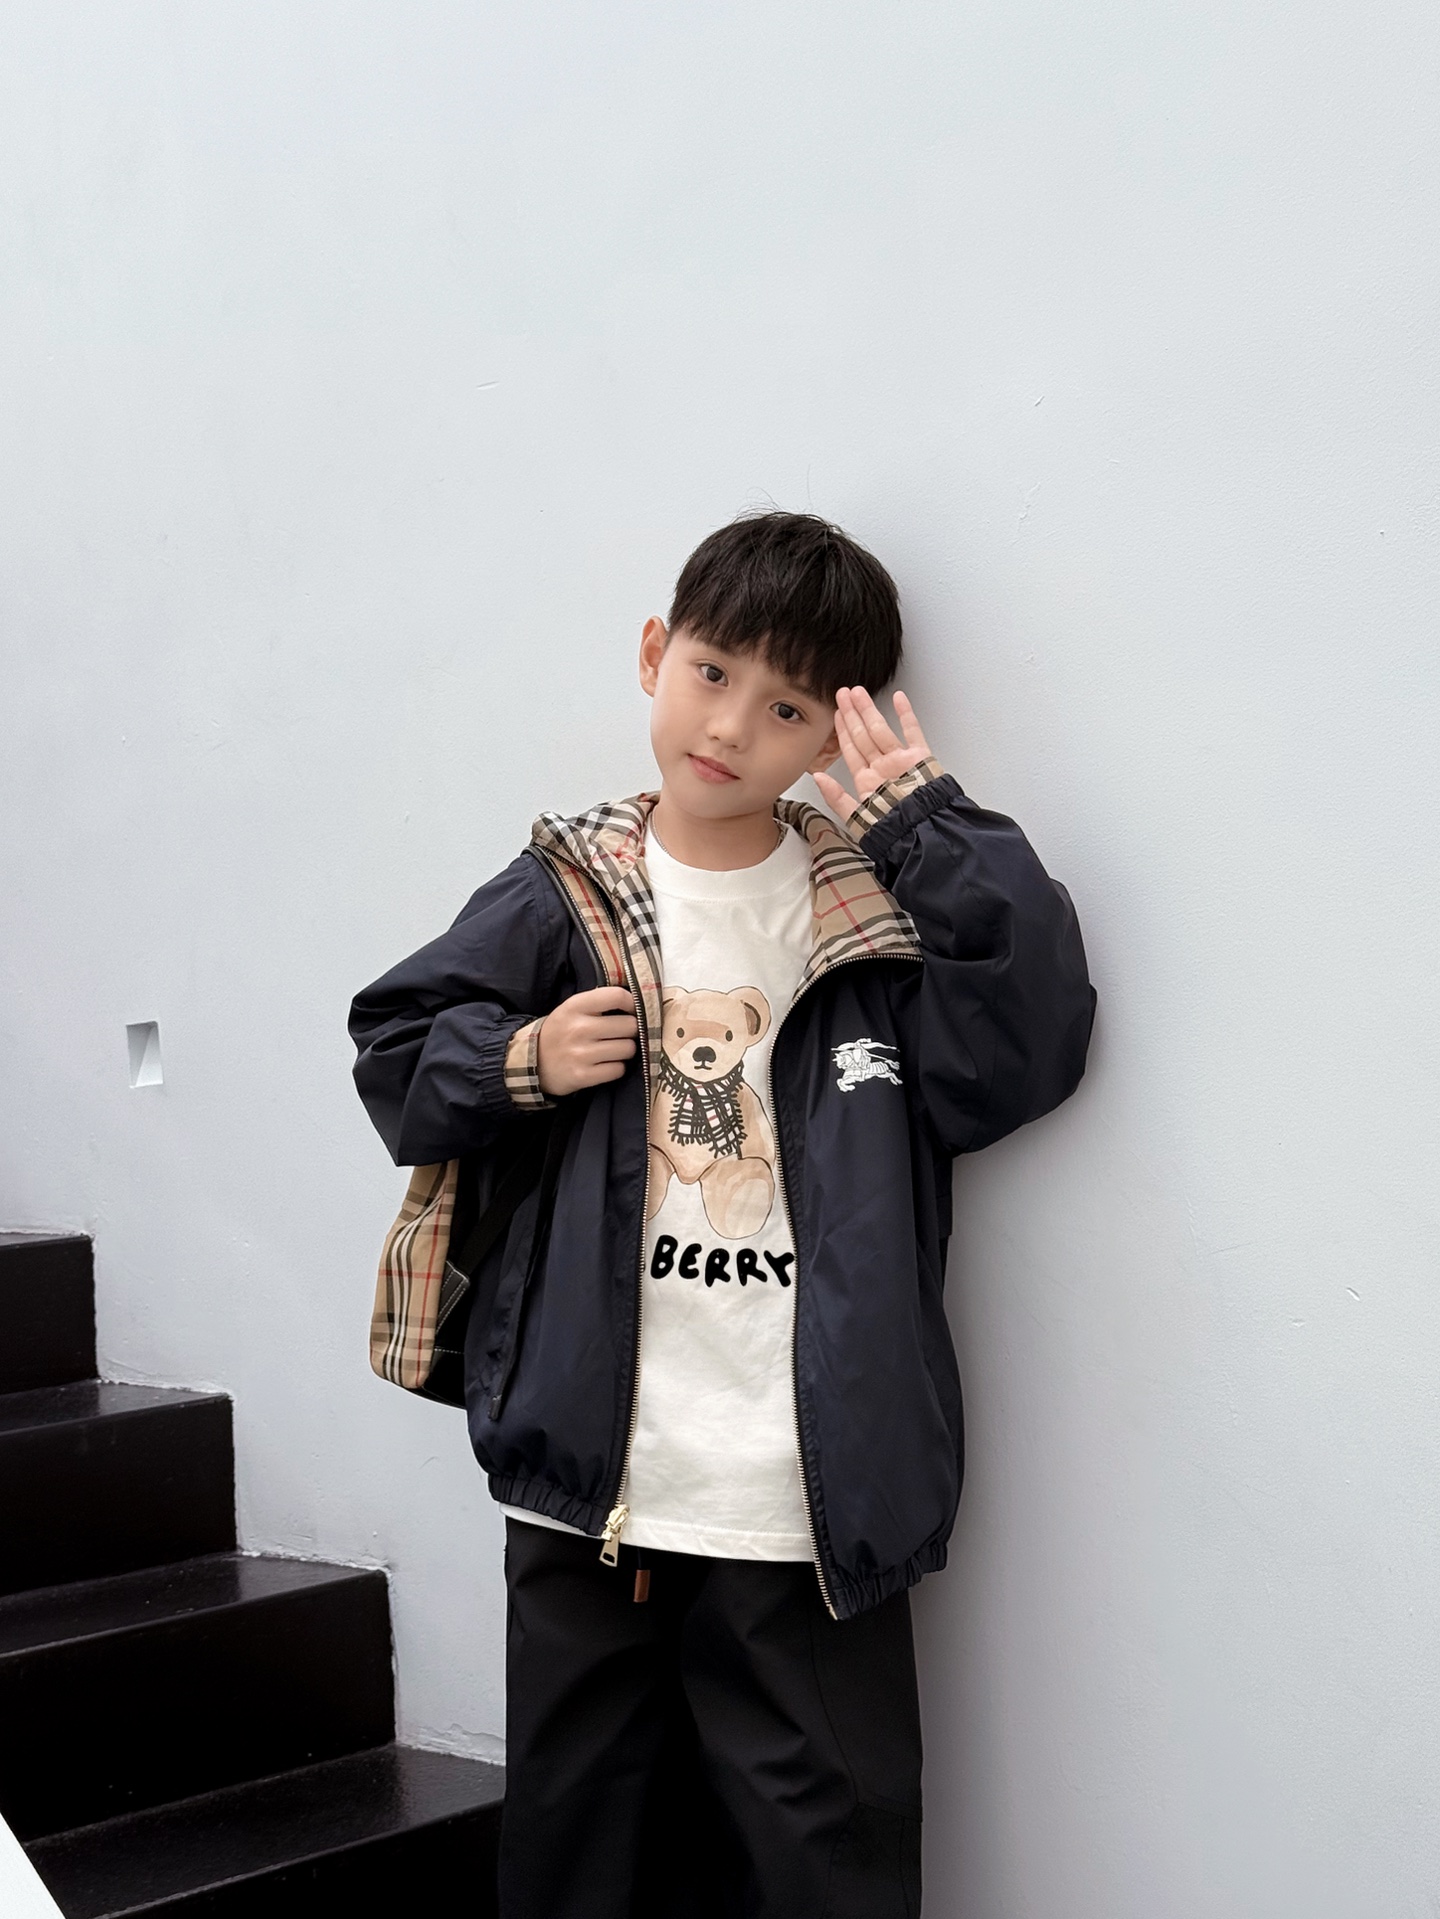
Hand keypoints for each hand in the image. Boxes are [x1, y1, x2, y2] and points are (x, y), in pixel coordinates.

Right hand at [536, 986, 637, 1096]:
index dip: (632, 1003)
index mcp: (575, 1006)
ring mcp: (580, 1054)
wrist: (533, 1063)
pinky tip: (606, 1064)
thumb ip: (599, 1001)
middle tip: (621, 1034)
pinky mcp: (582, 1076)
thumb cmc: (561, 1032)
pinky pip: (618, 1070)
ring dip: (625, 1050)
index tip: (631, 1010)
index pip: (617, 996)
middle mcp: (578, 1029)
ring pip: (628, 1049)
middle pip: (629, 1025)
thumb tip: (637, 1003)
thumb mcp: (572, 1008)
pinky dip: (617, 1068)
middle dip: (630, 1030)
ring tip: (613, 1050)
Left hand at [813, 687, 931, 824]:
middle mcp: (882, 768)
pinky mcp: (921, 758)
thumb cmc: (893, 830)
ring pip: (881, 730)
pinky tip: (899, 698)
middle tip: (842, 693)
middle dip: (852, 714)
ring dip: (870, 710)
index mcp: (867, 781)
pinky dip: (907, 714)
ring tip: (858, 691)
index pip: (851, 750)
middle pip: (863, 735)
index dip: (842, 730)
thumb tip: (817, 778)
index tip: (836, 712)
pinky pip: (913, 732)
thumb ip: (836, 797)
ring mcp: (901, 761)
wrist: (923, 833)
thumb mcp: (857, 818)